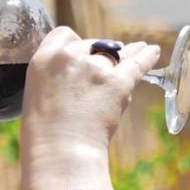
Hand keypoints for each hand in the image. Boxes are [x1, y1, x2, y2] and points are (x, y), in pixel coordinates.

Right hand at [19, 28, 159, 189]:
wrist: (61, 154)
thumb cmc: (45, 134)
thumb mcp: (37, 94)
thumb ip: (56, 76)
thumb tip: (79, 71)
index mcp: (44, 59)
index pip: (64, 35)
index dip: (76, 44)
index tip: (82, 54)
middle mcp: (69, 58)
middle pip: (92, 44)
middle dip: (97, 57)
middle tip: (99, 76)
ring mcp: (95, 69)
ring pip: (115, 55)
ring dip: (124, 55)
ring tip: (138, 49)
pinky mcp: (117, 83)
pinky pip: (136, 64)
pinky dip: (147, 57)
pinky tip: (152, 51)